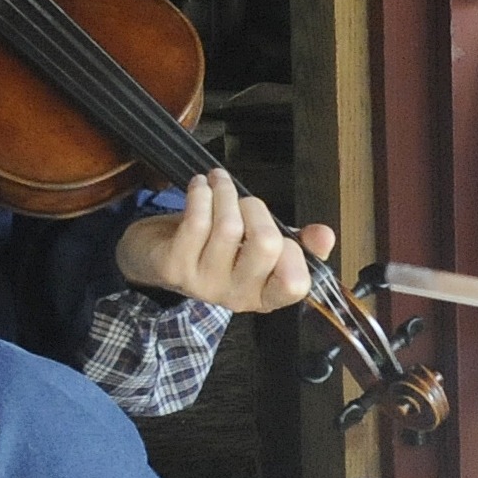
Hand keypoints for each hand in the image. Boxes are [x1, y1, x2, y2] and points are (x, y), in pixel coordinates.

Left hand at [113, 168, 333, 312]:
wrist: (153, 256)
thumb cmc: (211, 248)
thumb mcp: (255, 247)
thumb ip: (294, 243)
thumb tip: (324, 234)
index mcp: (263, 295)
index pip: (294, 285)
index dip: (295, 252)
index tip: (283, 232)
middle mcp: (236, 296)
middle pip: (265, 245)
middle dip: (256, 209)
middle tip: (243, 199)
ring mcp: (203, 284)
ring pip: (228, 227)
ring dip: (225, 194)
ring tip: (218, 182)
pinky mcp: (175, 267)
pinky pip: (196, 222)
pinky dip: (201, 194)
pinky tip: (200, 184)